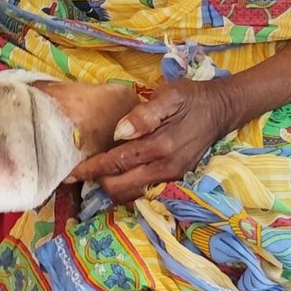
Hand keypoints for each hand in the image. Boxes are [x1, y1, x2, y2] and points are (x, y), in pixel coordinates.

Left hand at [73, 79, 233, 201]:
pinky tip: (118, 176)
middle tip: (81, 170)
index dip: (91, 169)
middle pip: (119, 187)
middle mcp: (165, 168)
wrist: (220, 110)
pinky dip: (126, 188)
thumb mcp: (169, 95)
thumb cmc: (191, 98)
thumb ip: (144, 114)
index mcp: (160, 146)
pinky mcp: (175, 181)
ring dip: (111, 187)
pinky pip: (144, 193)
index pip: (116, 163)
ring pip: (131, 195)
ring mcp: (172, 178)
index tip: (70, 172)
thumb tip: (119, 132)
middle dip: (97, 181)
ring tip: (96, 174)